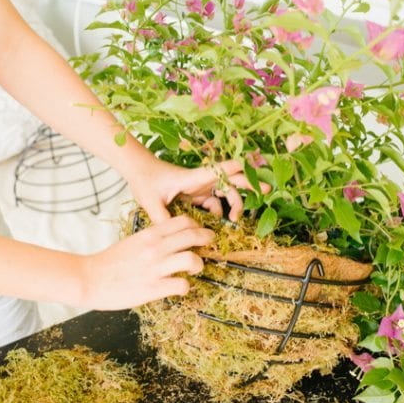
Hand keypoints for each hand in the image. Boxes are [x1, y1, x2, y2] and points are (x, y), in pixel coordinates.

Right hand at [76, 215, 214, 309]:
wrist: (89, 279)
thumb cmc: (109, 262)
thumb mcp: (132, 242)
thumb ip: (151, 240)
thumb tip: (169, 241)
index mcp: (148, 235)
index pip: (182, 221)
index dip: (196, 225)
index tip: (199, 231)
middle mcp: (155, 248)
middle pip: (193, 236)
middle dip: (206, 239)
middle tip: (210, 244)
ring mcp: (155, 268)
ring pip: (192, 260)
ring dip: (198, 264)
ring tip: (194, 269)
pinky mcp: (154, 288)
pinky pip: (182, 285)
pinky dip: (185, 287)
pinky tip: (179, 287)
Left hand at [130, 157, 267, 223]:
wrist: (138, 171)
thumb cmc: (145, 180)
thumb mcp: (150, 201)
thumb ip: (162, 217)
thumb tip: (173, 235)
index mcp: (192, 178)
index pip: (216, 171)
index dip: (233, 169)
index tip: (249, 167)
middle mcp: (200, 181)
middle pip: (229, 181)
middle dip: (247, 185)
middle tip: (265, 189)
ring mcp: (199, 188)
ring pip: (223, 195)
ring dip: (232, 205)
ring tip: (235, 220)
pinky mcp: (195, 194)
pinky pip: (213, 204)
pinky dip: (219, 212)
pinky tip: (219, 224)